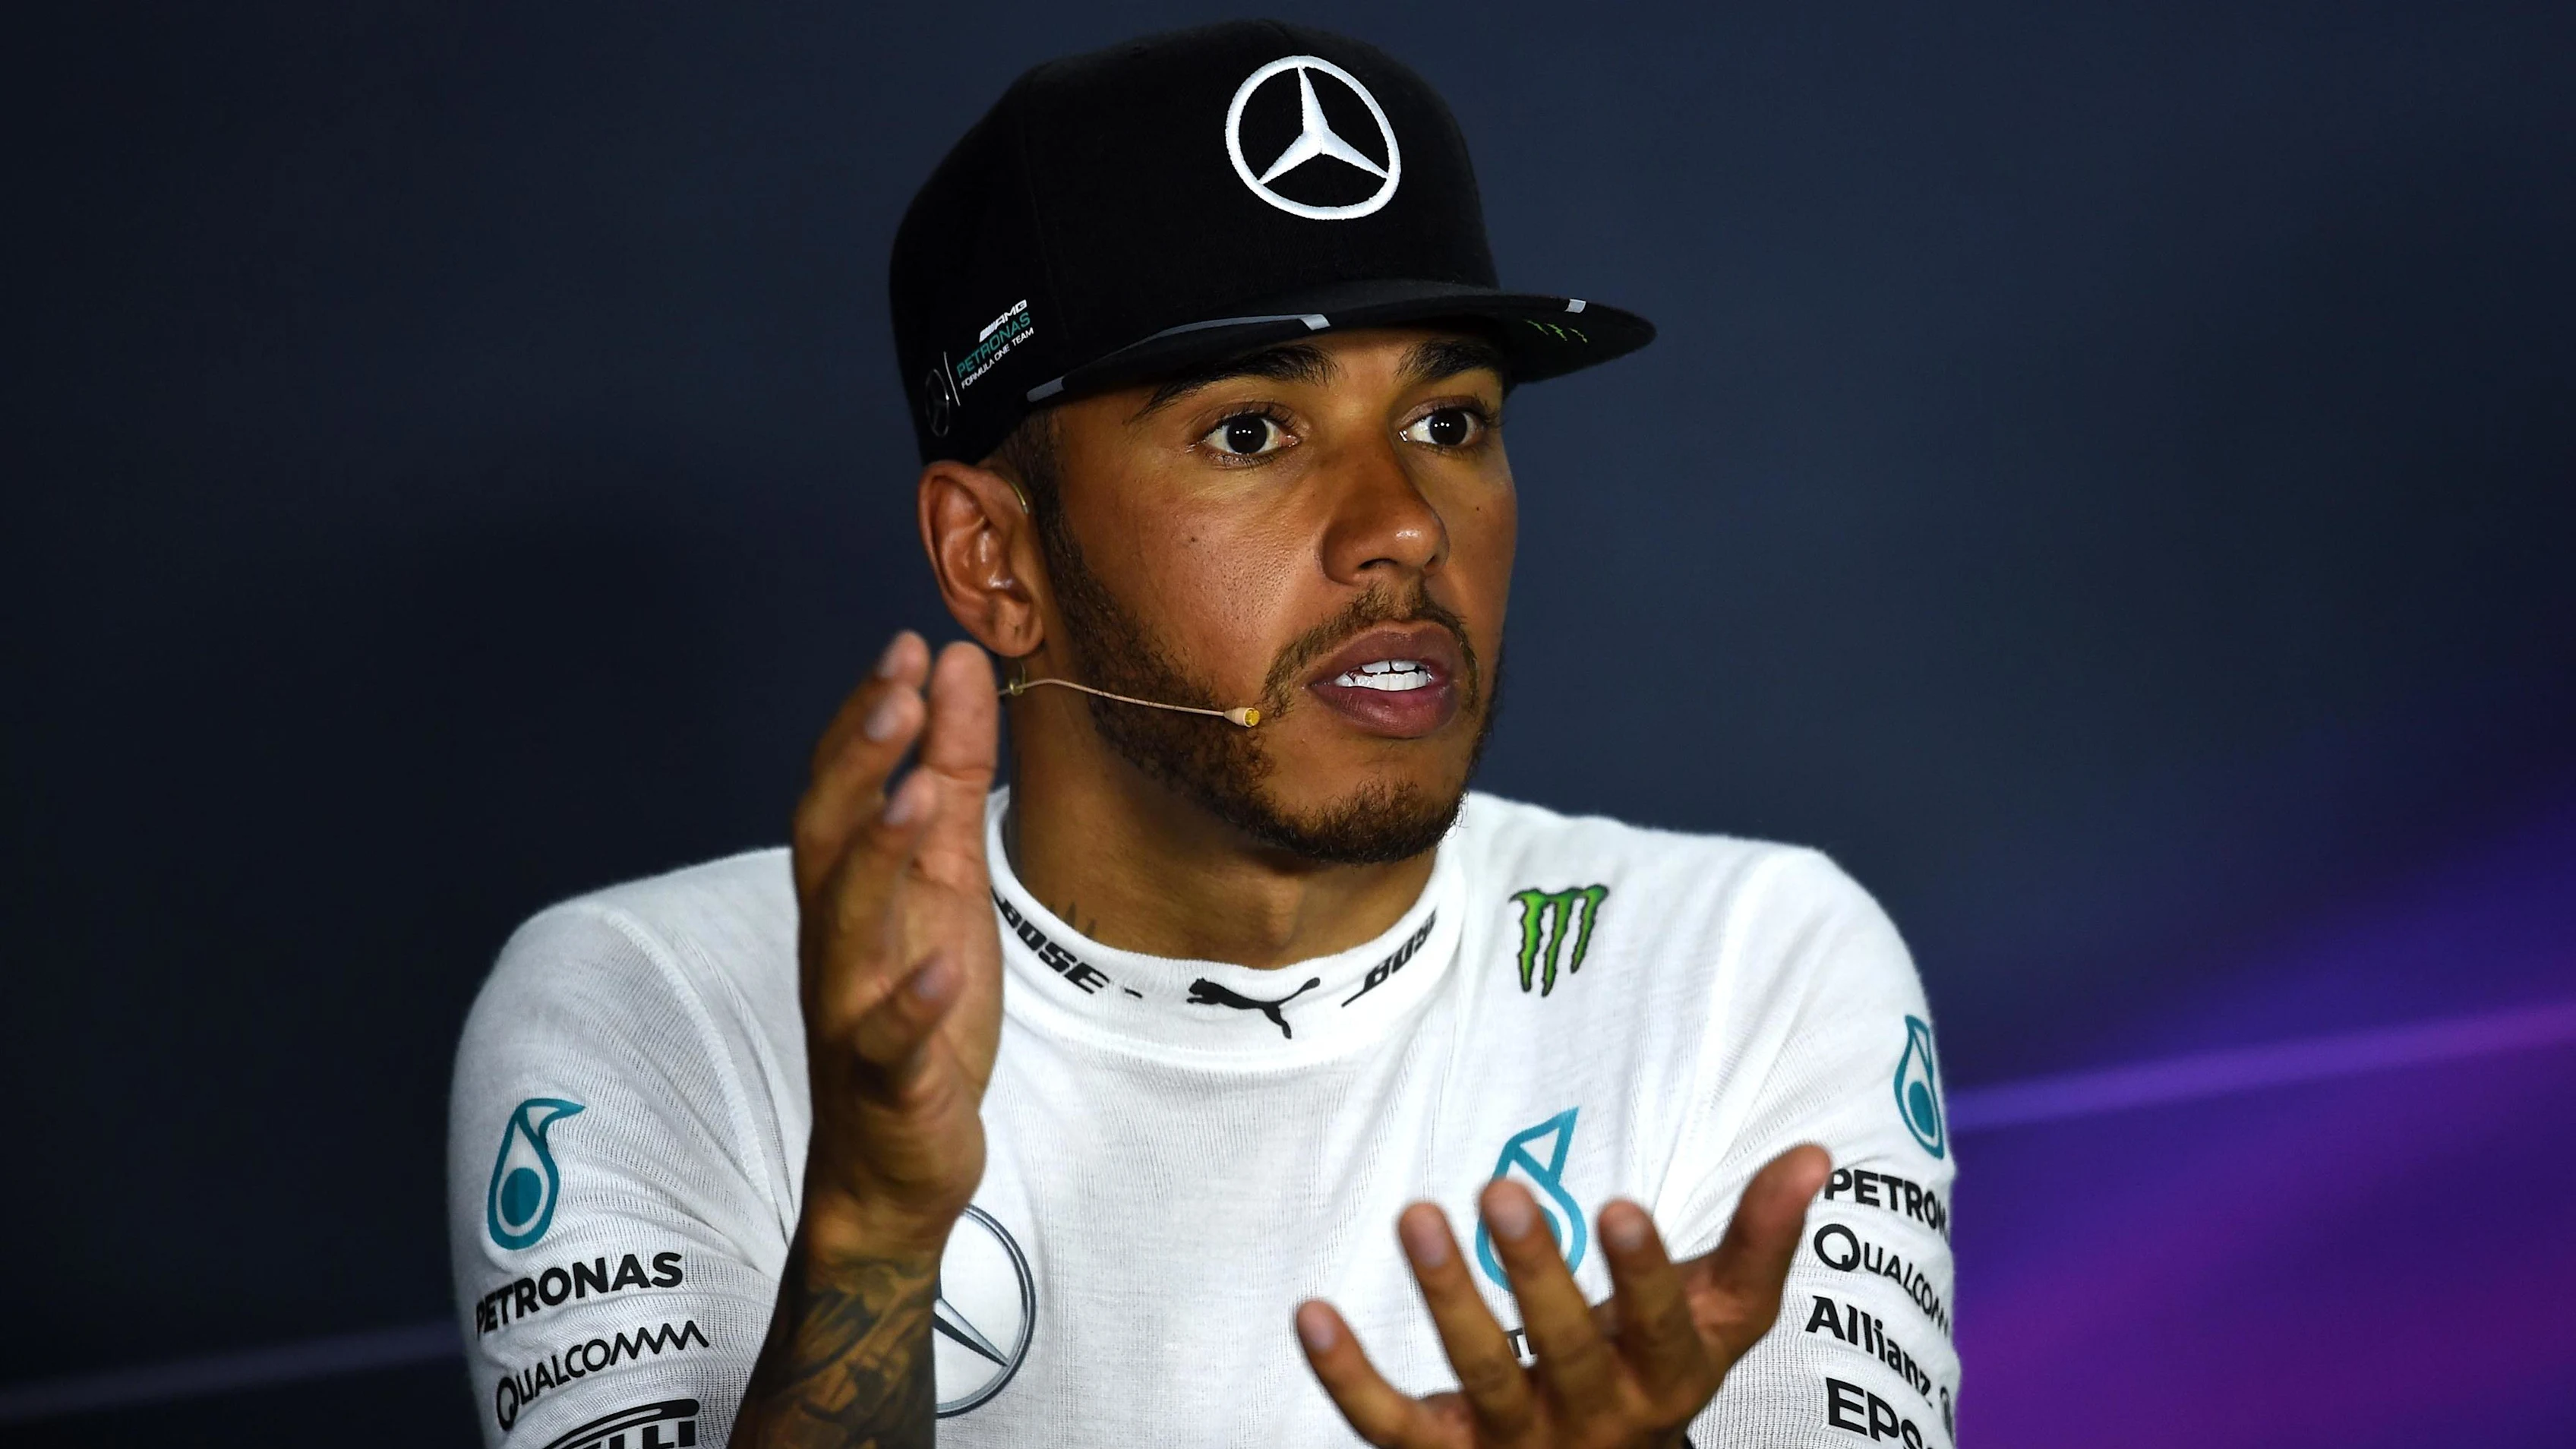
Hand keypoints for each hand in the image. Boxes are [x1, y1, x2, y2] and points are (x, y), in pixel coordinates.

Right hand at [789, 631, 1003, 1252]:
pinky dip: (913, 1005)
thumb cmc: (918, 1011)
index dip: (865, 720)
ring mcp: (853, 1013)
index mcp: (853, 892)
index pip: (841, 788)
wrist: (895, 1166)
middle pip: (823, 841)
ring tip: (914, 795)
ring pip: (847, 930)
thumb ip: (952, 774)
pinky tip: (946, 967)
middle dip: (854, 765)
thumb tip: (953, 666)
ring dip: (876, 860)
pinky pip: (891, 1043)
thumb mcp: (949, 881)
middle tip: (897, 694)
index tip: (905, 647)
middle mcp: (839, 943)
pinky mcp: (888, 1083)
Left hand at [1296, 1146, 1831, 1447]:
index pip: (1662, 1330)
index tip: (1623, 1206)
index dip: (1645, 1275)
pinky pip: (1389, 1425)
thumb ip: (1759, 1238)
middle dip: (1535, 1274)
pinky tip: (1310, 1311)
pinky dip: (1347, 1376)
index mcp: (1667, 1380)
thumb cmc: (1656, 1366)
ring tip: (1416, 1214)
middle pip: (1565, 1351)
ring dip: (1447, 1298)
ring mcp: (1514, 1446)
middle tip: (1501, 1187)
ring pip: (1479, 1377)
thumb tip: (1816, 1149)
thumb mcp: (1718, 1316)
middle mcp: (1594, 1421)